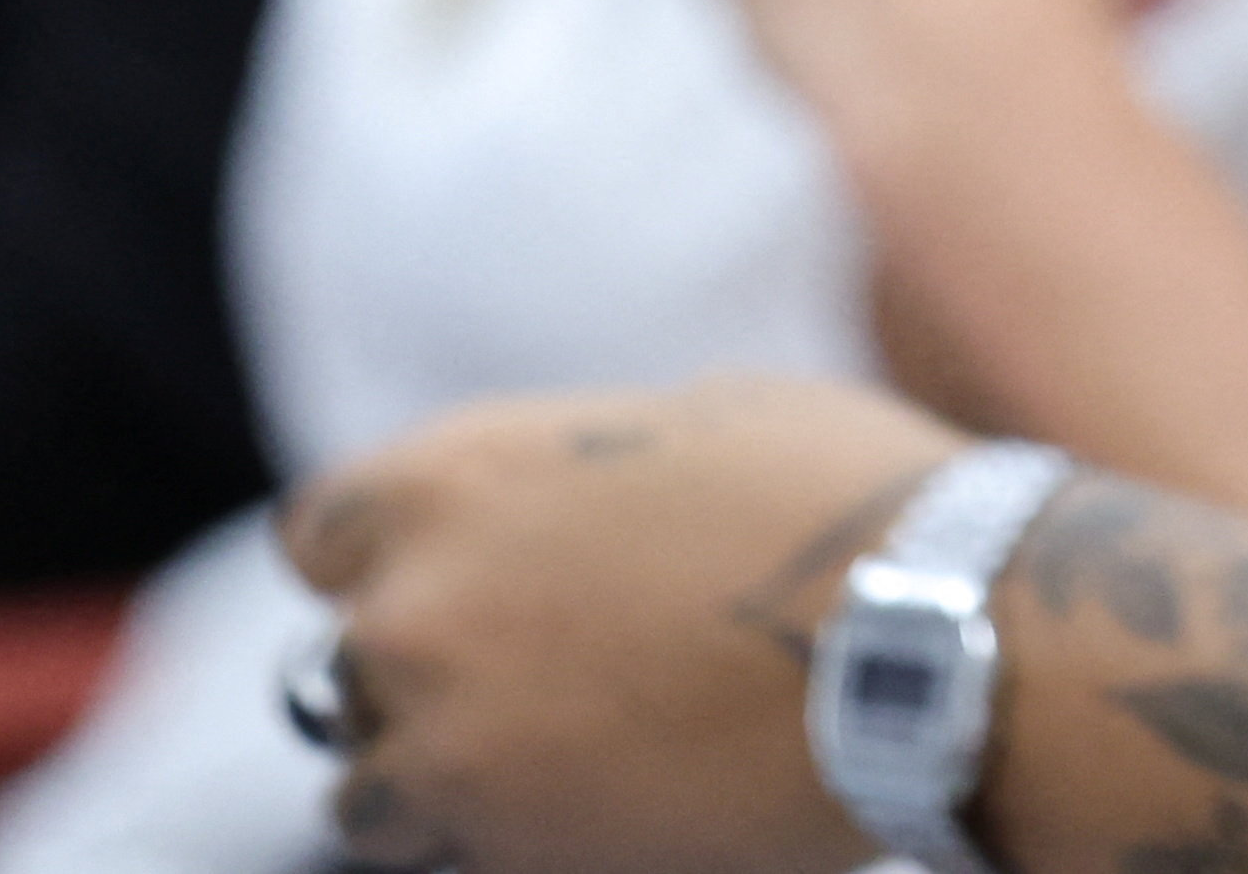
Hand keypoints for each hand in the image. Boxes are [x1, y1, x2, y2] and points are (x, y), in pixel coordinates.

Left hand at [280, 373, 954, 873]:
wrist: (928, 640)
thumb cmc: (842, 505)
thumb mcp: (698, 418)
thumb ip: (580, 469)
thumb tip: (565, 500)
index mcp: (450, 475)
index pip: (319, 535)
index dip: (380, 563)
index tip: (439, 587)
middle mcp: (415, 606)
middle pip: (339, 668)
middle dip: (416, 674)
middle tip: (518, 684)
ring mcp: (446, 741)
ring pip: (364, 788)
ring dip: (432, 777)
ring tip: (544, 767)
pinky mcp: (505, 844)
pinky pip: (438, 854)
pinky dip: (485, 841)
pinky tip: (580, 810)